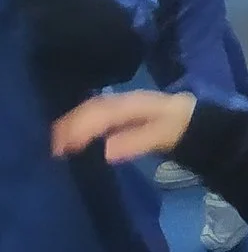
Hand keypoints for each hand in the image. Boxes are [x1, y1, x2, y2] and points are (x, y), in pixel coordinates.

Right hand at [51, 90, 197, 162]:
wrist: (189, 119)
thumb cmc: (176, 128)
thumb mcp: (162, 136)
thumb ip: (136, 142)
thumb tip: (105, 152)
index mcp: (133, 104)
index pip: (102, 113)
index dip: (81, 128)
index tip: (65, 148)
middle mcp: (123, 99)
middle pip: (91, 108)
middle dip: (70, 126)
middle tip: (54, 149)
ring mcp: (119, 102)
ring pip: (89, 109)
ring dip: (70, 124)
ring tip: (55, 144)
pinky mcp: (117, 110)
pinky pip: (93, 112)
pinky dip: (78, 123)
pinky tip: (69, 137)